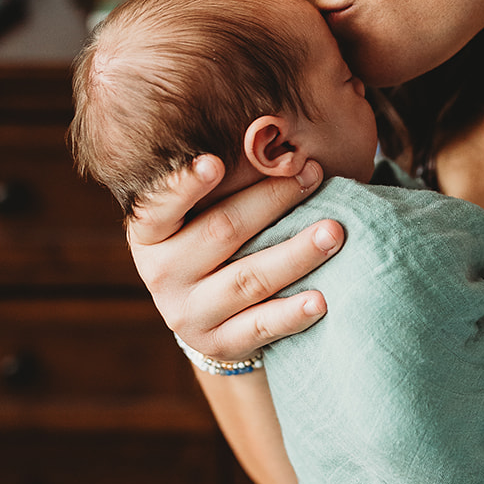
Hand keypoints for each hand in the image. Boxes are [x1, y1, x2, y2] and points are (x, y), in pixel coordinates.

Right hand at [126, 155, 344, 361]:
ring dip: (295, 253)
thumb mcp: (196, 212)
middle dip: (272, 200)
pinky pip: (260, 326)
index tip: (214, 162)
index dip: (185, 185)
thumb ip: (221, 183)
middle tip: (313, 173)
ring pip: (248, 279)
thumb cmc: (207, 239)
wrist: (202, 312)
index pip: (160, 206)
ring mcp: (188, 313)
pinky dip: (292, 313)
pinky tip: (321, 300)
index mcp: (150, 233)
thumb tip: (275, 141)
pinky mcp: (219, 343)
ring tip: (334, 232)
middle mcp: (162, 273)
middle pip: (222, 231)